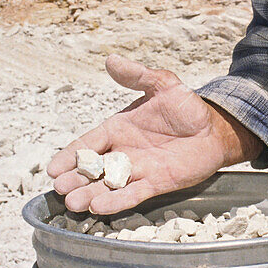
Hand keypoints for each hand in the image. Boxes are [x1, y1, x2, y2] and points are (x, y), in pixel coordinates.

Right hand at [46, 54, 260, 214]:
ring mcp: (139, 169)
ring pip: (108, 184)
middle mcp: (123, 151)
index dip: (71, 155)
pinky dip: (116, 201)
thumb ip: (136, 76)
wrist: (214, 128)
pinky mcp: (156, 182)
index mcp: (118, 128)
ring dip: (90, 193)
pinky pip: (132, 194)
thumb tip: (111, 60)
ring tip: (73, 203)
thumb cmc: (186, 107)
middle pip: (93, 168)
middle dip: (76, 178)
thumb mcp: (162, 84)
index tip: (53, 168)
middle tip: (60, 188)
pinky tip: (100, 208)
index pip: (88, 143)